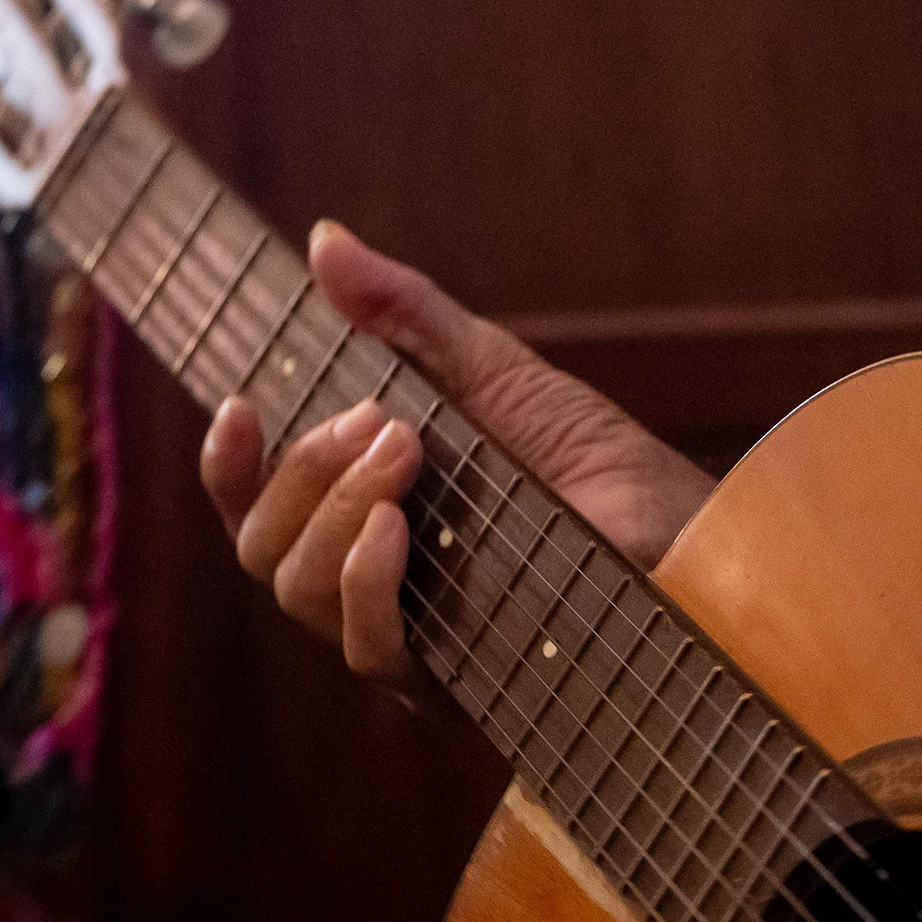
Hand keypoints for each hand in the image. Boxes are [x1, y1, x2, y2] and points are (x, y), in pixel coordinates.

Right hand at [196, 221, 716, 702]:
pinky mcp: (452, 682)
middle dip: (299, 469)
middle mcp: (374, 589)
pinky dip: (365, 577)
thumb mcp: (496, 374)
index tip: (238, 405)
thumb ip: (406, 315)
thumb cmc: (602, 468)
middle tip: (375, 419)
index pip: (259, 510)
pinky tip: (398, 526)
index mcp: (370, 521)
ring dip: (334, 508)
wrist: (694, 544)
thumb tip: (324, 239)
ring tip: (404, 451)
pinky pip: (366, 645)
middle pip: (264, 548)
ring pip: (298, 592)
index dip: (228, 466)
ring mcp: (409, 641)